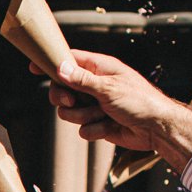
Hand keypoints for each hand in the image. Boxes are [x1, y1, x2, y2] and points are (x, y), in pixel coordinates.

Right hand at [43, 51, 191, 162]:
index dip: (52, 63)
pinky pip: (82, 129)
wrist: (157, 128)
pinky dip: (95, 130)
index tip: (35, 67)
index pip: (70, 61)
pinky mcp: (97, 124)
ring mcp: (95, 105)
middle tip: (72, 102)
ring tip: (103, 115)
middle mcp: (94, 86)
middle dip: (64, 99)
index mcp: (100, 69)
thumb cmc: (140, 101)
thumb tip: (60, 68)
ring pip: (68, 113)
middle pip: (62, 90)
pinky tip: (111, 126)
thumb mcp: (108, 87)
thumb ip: (81, 79)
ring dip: (84, 117)